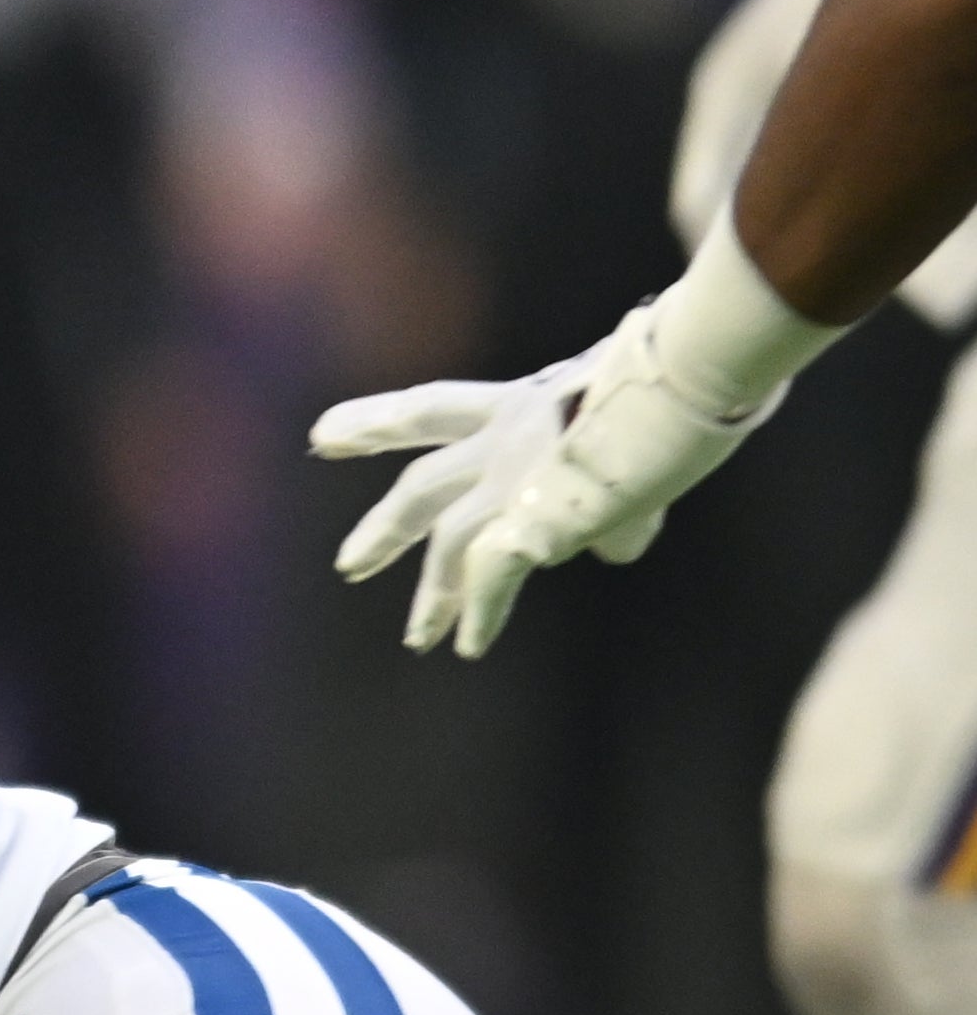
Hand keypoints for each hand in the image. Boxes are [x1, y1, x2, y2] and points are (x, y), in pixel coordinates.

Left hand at [315, 288, 780, 660]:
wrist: (690, 368)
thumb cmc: (688, 376)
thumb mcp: (640, 422)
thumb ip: (613, 485)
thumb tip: (617, 542)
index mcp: (524, 401)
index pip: (435, 409)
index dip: (378, 421)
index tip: (324, 434)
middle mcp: (505, 438)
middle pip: (423, 486)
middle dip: (386, 529)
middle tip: (349, 566)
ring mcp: (514, 479)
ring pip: (450, 540)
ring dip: (436, 594)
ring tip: (419, 637)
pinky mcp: (535, 518)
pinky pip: (493, 576)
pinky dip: (481, 612)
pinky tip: (470, 646)